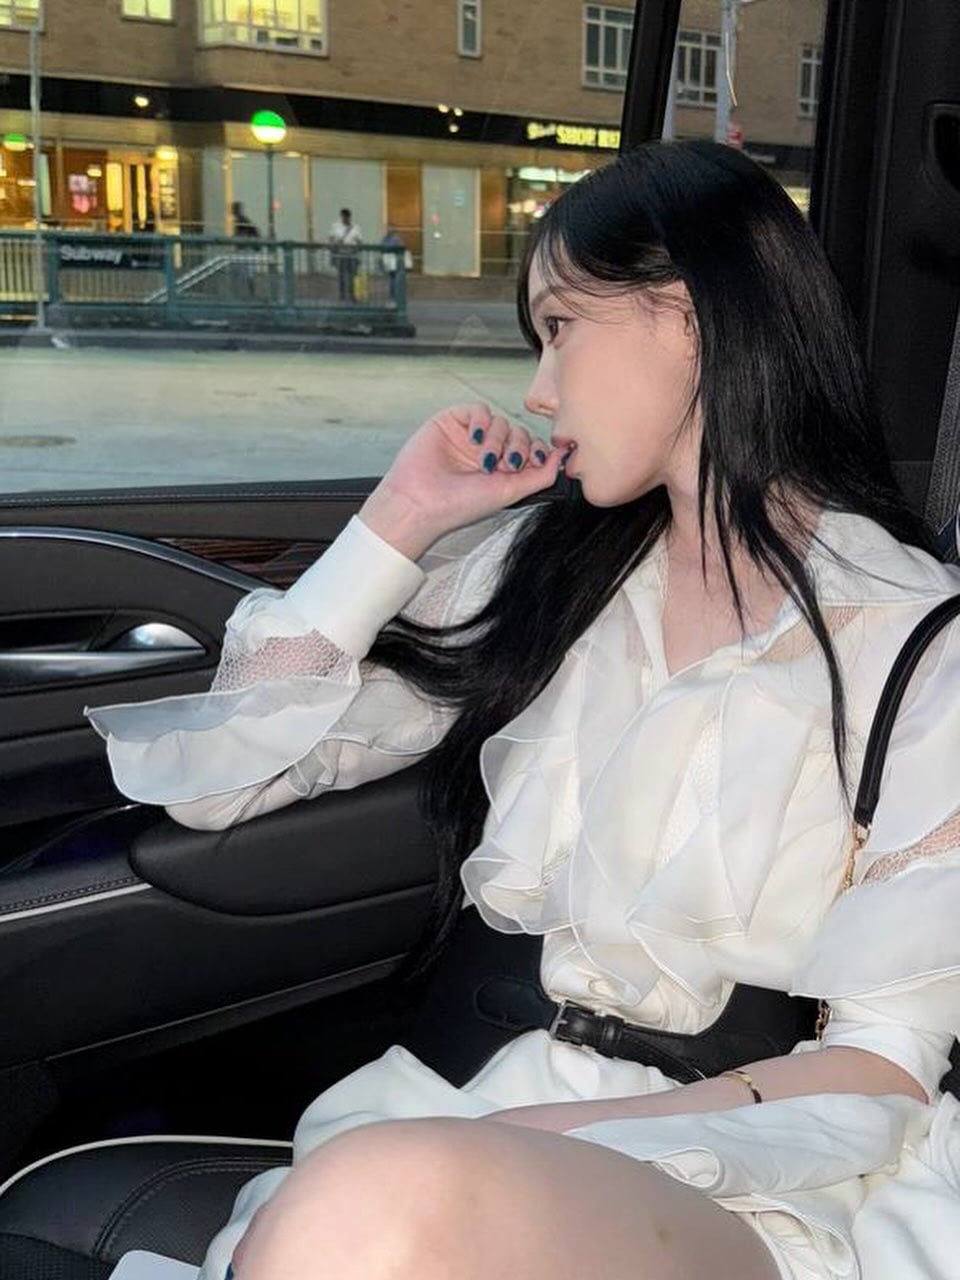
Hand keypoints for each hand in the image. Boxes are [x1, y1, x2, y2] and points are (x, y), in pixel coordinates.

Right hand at [359, 403, 562, 560]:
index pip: (531, 448)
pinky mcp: (452, 421)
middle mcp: (488, 452)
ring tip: (485, 460)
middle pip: (519, 432)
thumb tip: (563, 457)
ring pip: (501, 421)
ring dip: (499, 439)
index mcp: (502, 470)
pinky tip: (475, 439)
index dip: (535, 451)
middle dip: (517, 447)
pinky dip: (482, 422)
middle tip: (506, 465)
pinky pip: (478, 409)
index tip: (533, 461)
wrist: (421, 503)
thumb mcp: (510, 493)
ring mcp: (470, 436)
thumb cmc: (459, 505)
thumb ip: (541, 476)